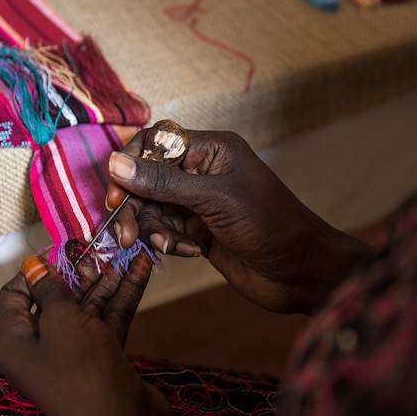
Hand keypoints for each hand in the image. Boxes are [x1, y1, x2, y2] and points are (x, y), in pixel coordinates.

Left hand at [0, 250, 173, 415]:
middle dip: (78, 271)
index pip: (14, 295)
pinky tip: (140, 270)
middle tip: (98, 245)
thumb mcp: (61, 321)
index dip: (34, 270)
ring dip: (106, 279)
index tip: (60, 246)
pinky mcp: (101, 356)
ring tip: (125, 249)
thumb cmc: (81, 370)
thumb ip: (50, 290)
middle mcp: (39, 345)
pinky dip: (122, 295)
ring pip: (86, 307)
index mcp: (13, 340)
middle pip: (55, 299)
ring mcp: (73, 352)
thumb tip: (34, 266)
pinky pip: (108, 319)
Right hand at [106, 128, 373, 312]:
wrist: (301, 271)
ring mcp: (200, 203)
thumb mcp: (213, 199)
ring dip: (152, 228)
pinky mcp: (199, 231)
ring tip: (167, 245)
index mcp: (211, 151)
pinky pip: (166, 230)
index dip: (131, 166)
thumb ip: (163, 182)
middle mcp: (202, 172)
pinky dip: (169, 241)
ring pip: (153, 208)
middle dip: (136, 206)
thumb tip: (114, 162)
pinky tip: (189, 251)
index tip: (116, 195)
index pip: (155, 144)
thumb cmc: (268, 224)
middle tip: (125, 234)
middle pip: (147, 180)